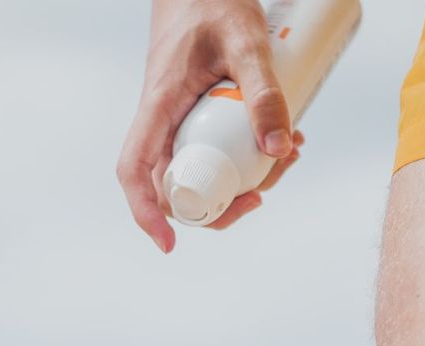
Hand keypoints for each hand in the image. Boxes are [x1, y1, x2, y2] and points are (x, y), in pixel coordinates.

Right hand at [117, 0, 303, 252]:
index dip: (146, 211)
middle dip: (220, 203)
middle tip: (262, 193)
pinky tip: (283, 138)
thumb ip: (264, 92)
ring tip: (288, 155)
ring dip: (243, 179)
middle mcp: (164, 118)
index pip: (137, 169)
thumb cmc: (214, 1)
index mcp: (160, 104)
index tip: (169, 243)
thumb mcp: (246, 43)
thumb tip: (279, 148)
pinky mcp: (201, 113)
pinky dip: (248, 155)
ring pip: (203, 170)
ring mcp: (182, 119)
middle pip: (177, 184)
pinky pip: (218, 148)